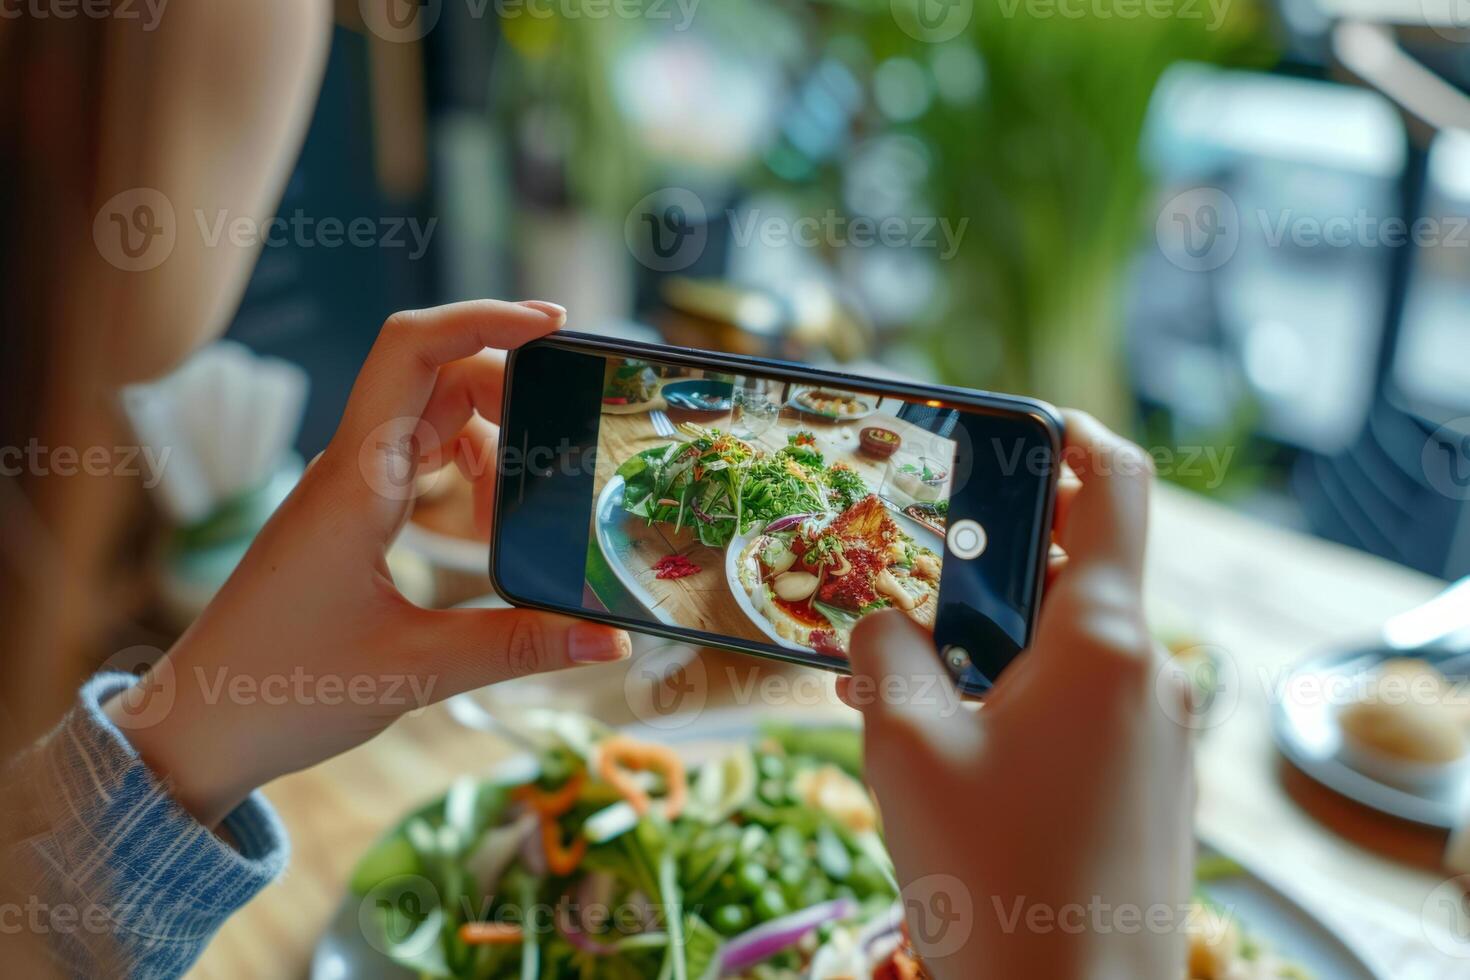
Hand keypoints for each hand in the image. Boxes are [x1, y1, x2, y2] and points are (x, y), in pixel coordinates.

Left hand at [107, 301, 630, 826]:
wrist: (198, 726)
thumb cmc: (285, 692)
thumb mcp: (416, 671)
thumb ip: (519, 647)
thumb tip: (613, 637)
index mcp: (358, 482)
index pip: (415, 350)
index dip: (485, 318)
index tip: (554, 324)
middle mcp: (348, 469)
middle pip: (436, 373)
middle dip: (510, 386)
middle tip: (567, 434)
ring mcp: (343, 490)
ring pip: (427, 414)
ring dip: (489, 434)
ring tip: (530, 496)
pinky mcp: (345, 517)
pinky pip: (413, 456)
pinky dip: (463, 468)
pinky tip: (490, 520)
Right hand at [838, 411, 1193, 979]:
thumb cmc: (995, 878)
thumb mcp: (906, 747)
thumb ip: (885, 653)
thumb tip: (885, 623)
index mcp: (1102, 641)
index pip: (1115, 484)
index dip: (1070, 435)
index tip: (1014, 430)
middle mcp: (1150, 674)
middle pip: (1078, 570)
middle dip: (995, 562)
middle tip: (917, 580)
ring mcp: (1159, 735)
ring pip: (1074, 647)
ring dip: (997, 642)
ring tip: (913, 680)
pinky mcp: (1151, 787)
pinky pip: (1087, 707)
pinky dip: (1025, 698)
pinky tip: (959, 747)